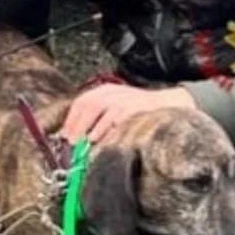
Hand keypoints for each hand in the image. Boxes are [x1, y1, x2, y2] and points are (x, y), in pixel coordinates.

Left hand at [59, 85, 196, 143]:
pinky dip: (103, 129)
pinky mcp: (134, 107)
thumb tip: (76, 138)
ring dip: (86, 127)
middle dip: (75, 125)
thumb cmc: (141, 112)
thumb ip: (98, 119)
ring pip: (97, 108)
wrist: (170, 105)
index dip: (70, 119)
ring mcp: (124, 98)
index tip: (63, 135)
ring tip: (80, 143)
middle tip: (70, 142)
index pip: (81, 101)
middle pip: (87, 104)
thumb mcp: (117, 109)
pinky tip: (96, 140)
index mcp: (106, 91)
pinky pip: (114, 118)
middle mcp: (113, 92)